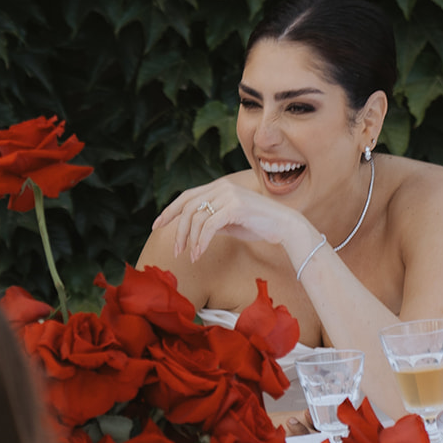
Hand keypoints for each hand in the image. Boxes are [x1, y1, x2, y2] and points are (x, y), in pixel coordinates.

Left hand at [153, 180, 304, 263]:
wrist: (285, 225)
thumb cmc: (259, 224)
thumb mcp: (230, 221)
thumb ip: (212, 220)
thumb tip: (192, 230)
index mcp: (219, 187)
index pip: (187, 196)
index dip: (170, 210)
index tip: (157, 225)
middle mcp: (222, 187)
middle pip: (188, 206)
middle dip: (177, 229)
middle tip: (175, 250)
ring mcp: (228, 195)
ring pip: (196, 218)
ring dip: (189, 240)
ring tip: (189, 256)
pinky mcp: (235, 207)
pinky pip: (209, 227)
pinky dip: (200, 242)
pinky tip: (199, 254)